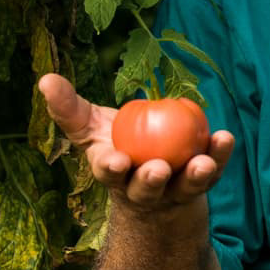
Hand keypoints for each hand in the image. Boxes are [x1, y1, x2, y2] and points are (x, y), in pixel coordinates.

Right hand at [37, 72, 234, 212]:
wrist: (151, 175)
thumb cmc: (116, 143)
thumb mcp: (90, 126)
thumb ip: (69, 108)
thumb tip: (45, 79)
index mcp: (112, 173)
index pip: (109, 172)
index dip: (111, 168)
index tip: (116, 161)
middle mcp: (141, 188)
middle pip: (145, 188)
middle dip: (150, 181)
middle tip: (157, 170)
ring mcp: (173, 190)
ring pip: (183, 187)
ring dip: (194, 175)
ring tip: (202, 163)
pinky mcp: (200, 184)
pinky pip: (213, 171)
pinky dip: (220, 155)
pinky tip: (224, 138)